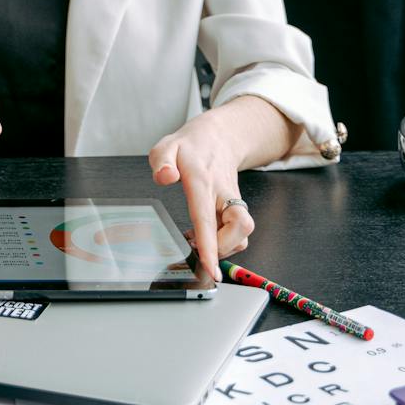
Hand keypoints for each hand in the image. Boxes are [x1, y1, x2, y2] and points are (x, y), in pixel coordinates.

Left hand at [148, 114, 255, 283]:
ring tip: (198, 242)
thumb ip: (161, 161)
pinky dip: (225, 242)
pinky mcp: (237, 210)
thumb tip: (165, 178)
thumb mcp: (166, 146)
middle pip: (241, 228)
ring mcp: (233, 202)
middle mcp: (223, 193)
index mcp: (202, 180)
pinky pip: (239, 234)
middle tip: (195, 248)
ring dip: (224, 247)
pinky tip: (206, 236)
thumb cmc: (190, 147)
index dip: (209, 245)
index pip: (206, 216)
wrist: (219, 137)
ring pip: (243, 235)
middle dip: (222, 248)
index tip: (209, 267)